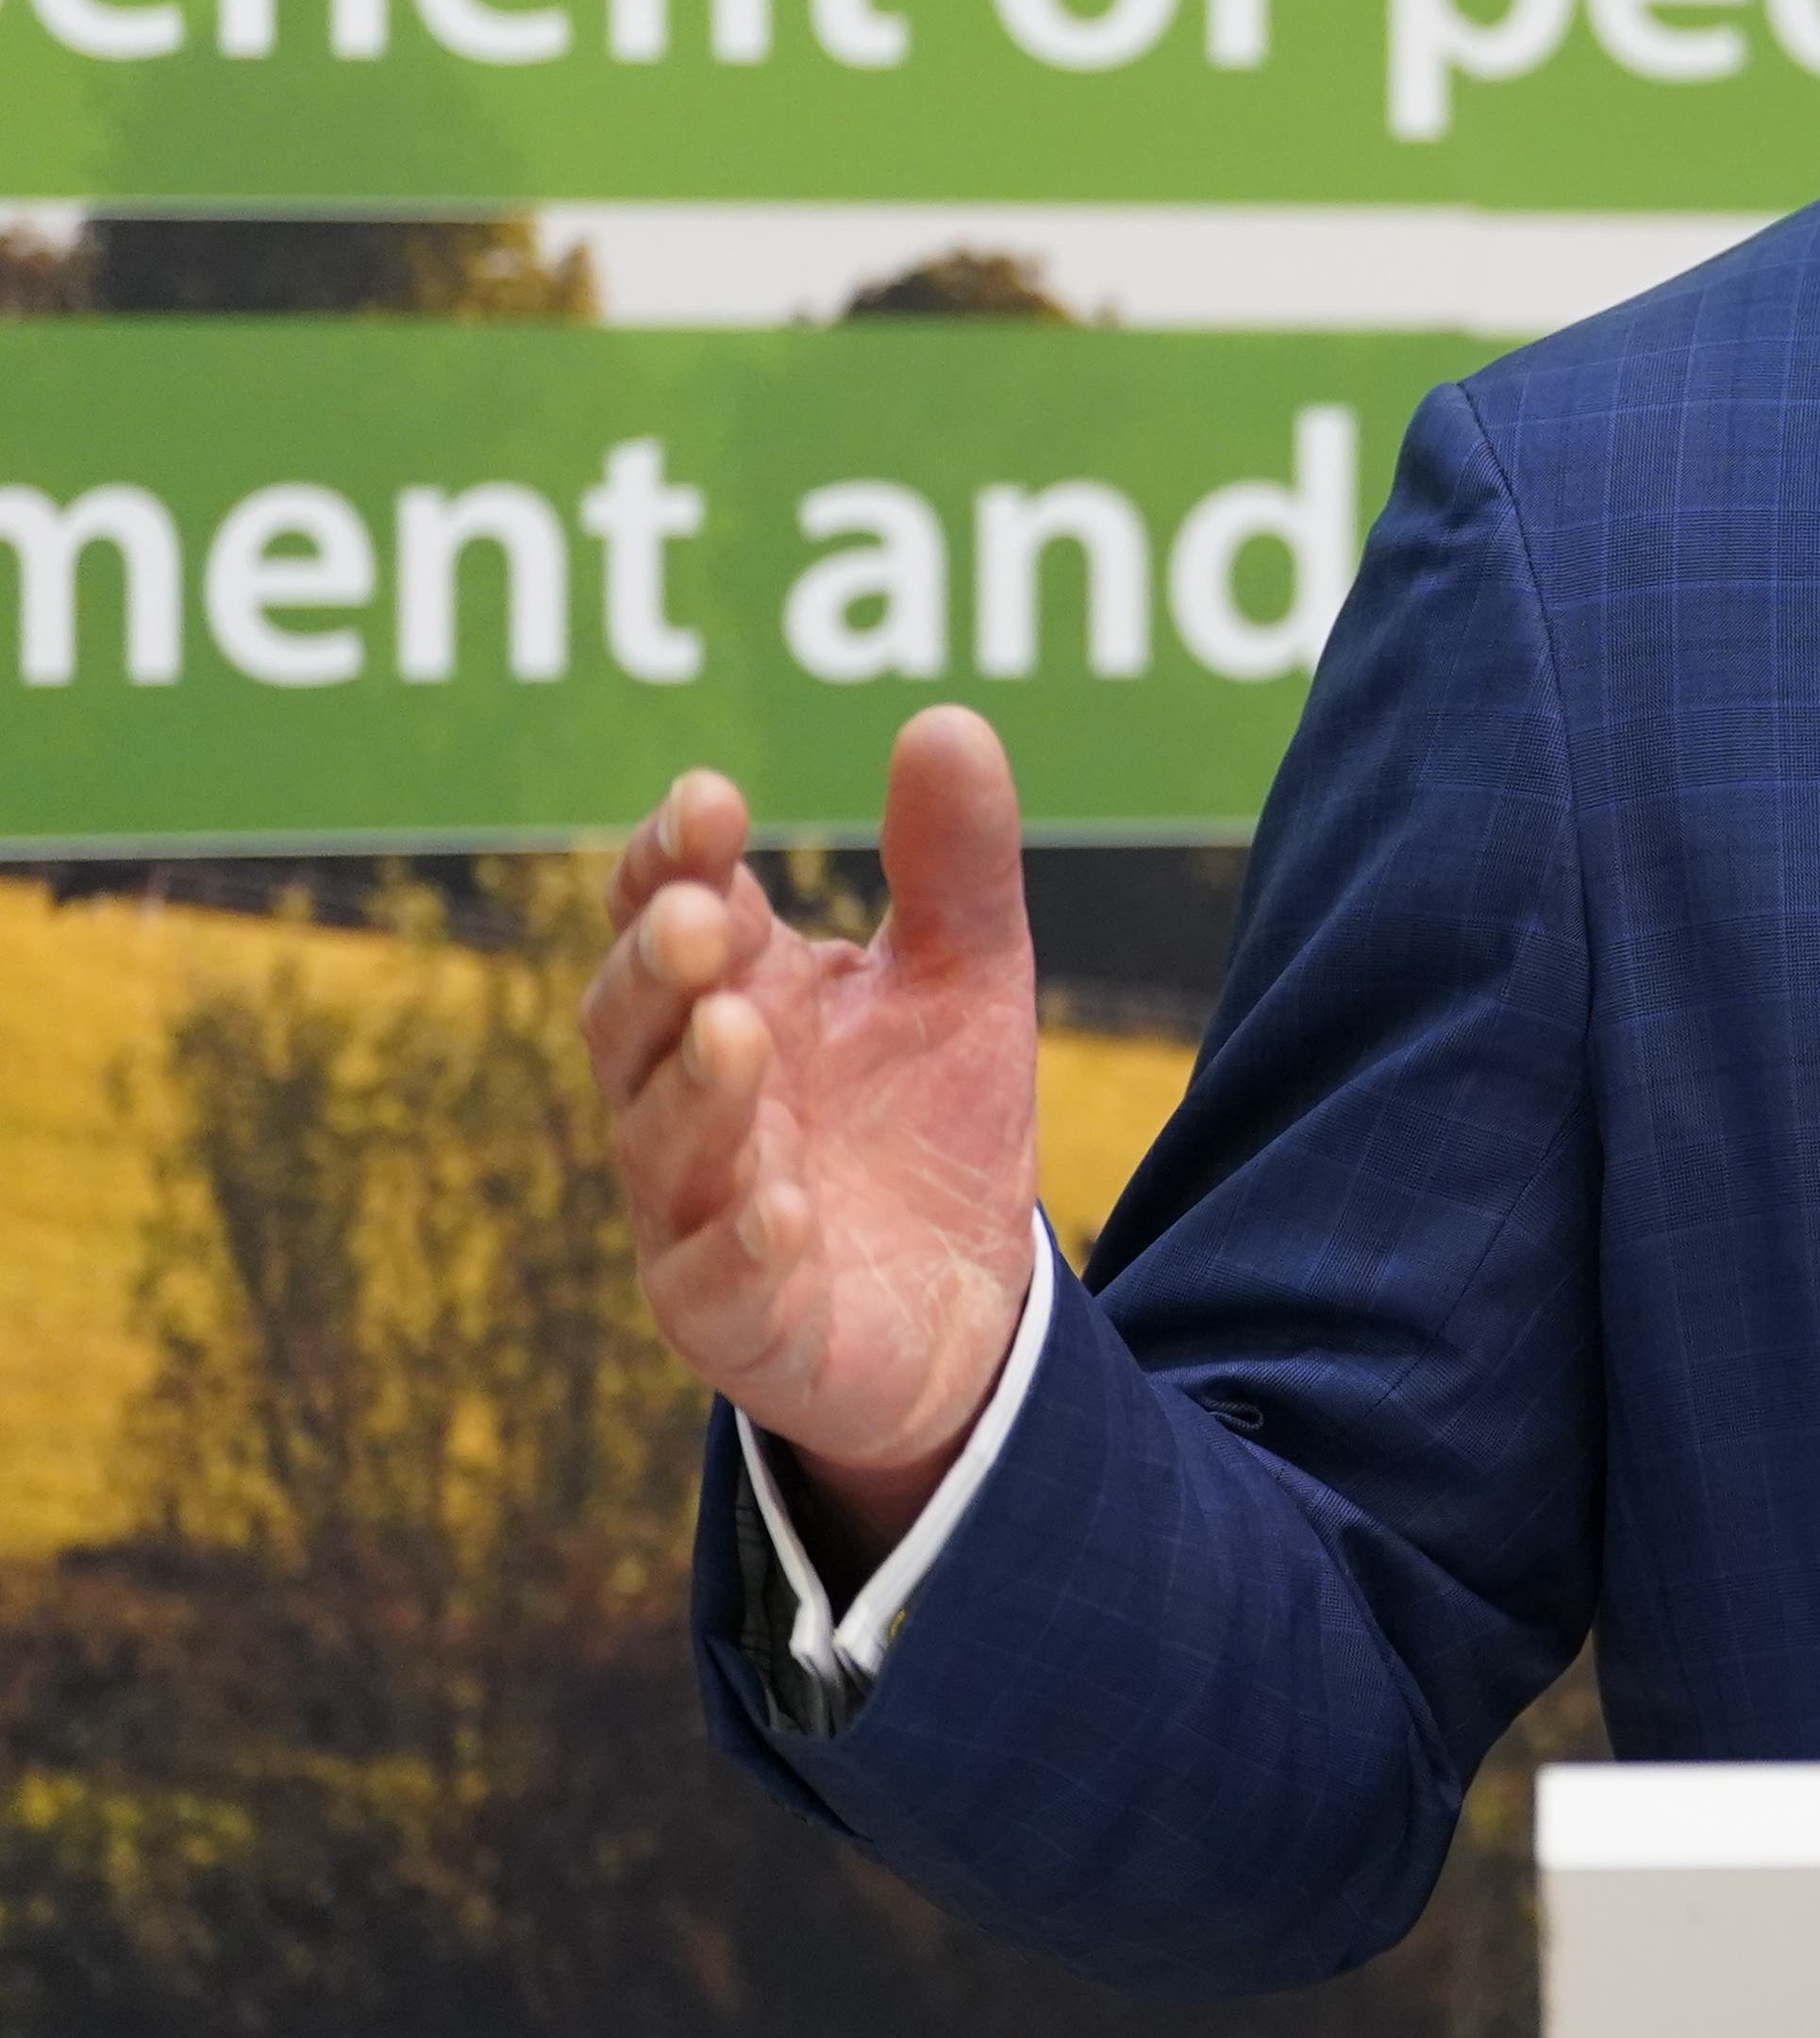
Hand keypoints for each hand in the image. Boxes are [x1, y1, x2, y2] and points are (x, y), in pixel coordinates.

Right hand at [582, 707, 1046, 1564]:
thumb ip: (956, 863)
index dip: (671, 858)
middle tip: (702, 916)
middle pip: (633, 1022)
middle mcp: (687, 1099)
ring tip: (736, 1030)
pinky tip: (782, 1211)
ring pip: (662, 1146)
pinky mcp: (736, 1319)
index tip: (710, 799)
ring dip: (692, 1088)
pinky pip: (719, 1284)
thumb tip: (947, 718)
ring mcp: (696, 1212)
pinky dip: (744, 1245)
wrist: (962, 1307)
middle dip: (659, 967)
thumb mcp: (968, 978)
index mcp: (732, 997)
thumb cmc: (928, 1123)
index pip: (670, 912)